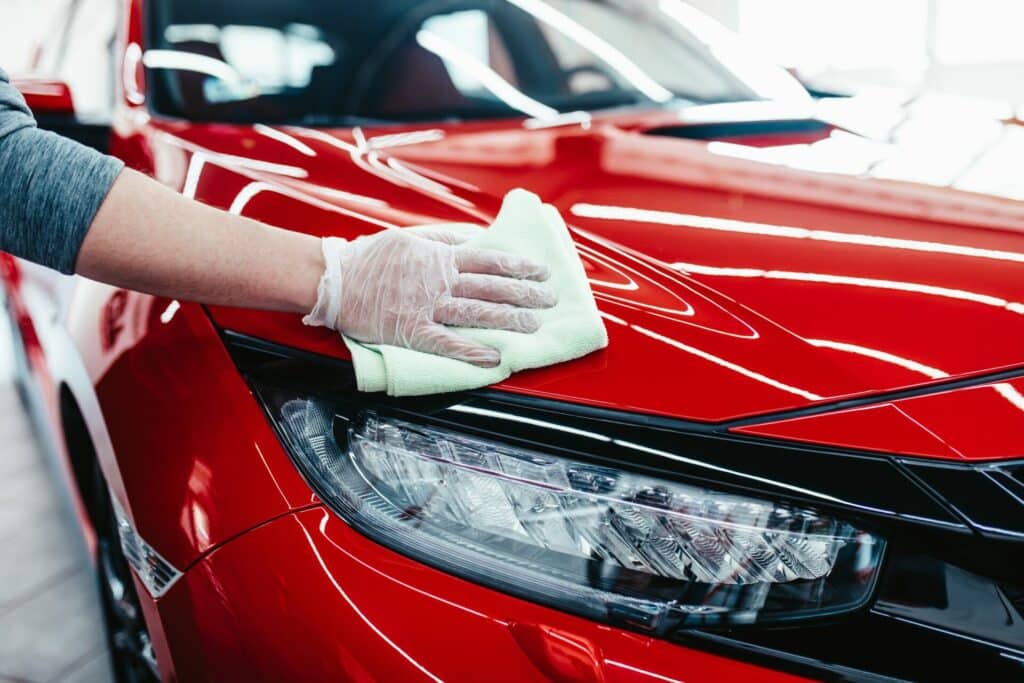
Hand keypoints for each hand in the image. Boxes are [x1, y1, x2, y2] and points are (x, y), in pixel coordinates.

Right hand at [303, 229, 554, 366]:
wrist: (336, 280)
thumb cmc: (371, 258)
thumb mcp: (411, 238)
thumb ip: (445, 241)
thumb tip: (475, 239)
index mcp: (440, 258)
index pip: (489, 260)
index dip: (517, 267)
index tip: (541, 271)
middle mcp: (439, 281)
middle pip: (490, 286)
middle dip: (524, 293)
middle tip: (549, 300)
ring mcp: (426, 307)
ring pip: (475, 312)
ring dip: (507, 319)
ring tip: (533, 325)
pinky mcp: (411, 330)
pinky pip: (446, 342)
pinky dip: (471, 351)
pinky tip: (493, 357)